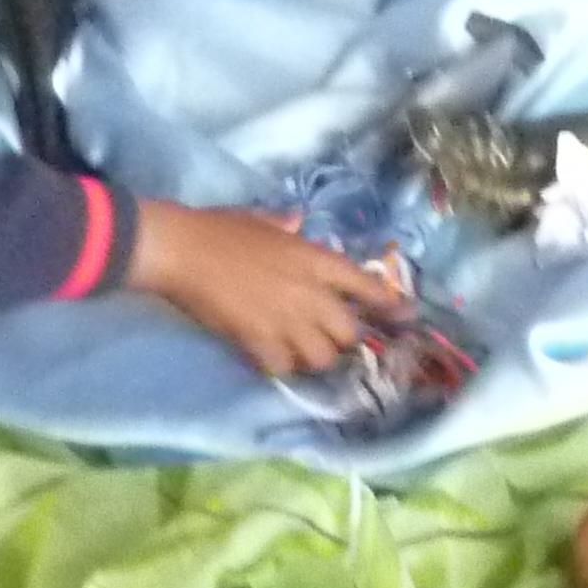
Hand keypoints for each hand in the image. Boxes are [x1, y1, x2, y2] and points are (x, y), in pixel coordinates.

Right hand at [129, 201, 409, 378]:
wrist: (182, 250)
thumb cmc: (220, 228)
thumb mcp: (261, 218)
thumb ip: (285, 223)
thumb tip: (295, 220)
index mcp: (316, 260)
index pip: (367, 287)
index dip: (390, 305)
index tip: (405, 316)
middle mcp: (311, 294)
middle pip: (350, 333)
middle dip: (345, 339)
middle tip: (330, 336)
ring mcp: (286, 322)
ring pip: (322, 358)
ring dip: (315, 357)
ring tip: (300, 351)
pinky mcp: (259, 342)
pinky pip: (284, 368)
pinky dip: (280, 367)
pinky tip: (269, 358)